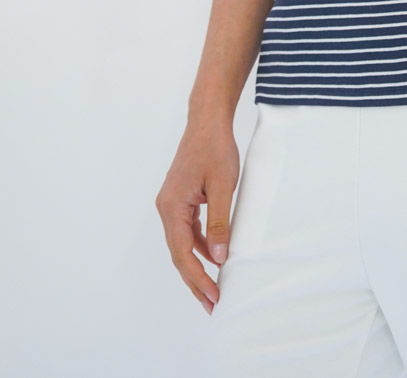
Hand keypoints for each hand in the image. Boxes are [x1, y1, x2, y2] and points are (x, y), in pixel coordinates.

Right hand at [155, 115, 239, 314]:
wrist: (208, 120)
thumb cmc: (215, 147)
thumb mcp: (223, 186)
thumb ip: (220, 222)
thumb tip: (219, 257)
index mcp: (171, 207)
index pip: (182, 253)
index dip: (198, 278)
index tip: (213, 296)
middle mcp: (166, 208)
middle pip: (179, 253)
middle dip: (195, 280)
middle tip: (212, 304)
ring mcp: (173, 203)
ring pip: (183, 243)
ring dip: (197, 265)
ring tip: (213, 287)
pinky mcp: (182, 199)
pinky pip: (188, 230)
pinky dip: (200, 245)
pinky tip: (214, 255)